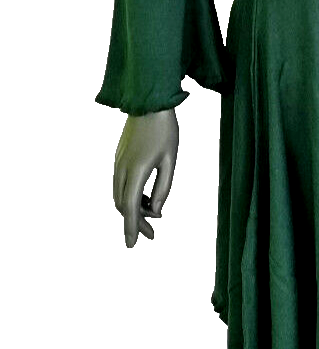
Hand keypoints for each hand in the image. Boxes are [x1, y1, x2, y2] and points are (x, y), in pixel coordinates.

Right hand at [113, 109, 178, 247]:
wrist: (148, 102)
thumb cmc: (165, 130)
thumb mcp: (170, 160)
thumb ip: (164, 188)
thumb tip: (156, 212)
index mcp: (136, 170)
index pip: (129, 207)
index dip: (131, 228)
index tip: (132, 246)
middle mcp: (121, 169)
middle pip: (123, 205)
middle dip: (136, 222)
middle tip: (153, 235)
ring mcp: (117, 163)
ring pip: (119, 196)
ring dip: (134, 210)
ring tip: (154, 216)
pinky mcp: (119, 158)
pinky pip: (121, 185)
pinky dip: (131, 197)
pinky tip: (147, 199)